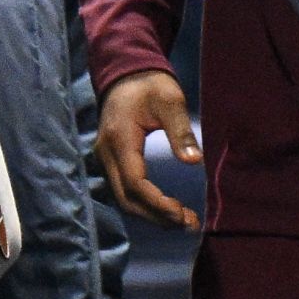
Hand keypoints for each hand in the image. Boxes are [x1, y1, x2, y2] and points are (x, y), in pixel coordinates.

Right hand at [95, 70, 202, 229]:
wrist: (126, 75)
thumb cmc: (150, 85)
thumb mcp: (170, 101)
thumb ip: (181, 130)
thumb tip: (193, 161)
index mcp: (120, 140)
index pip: (135, 183)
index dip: (157, 202)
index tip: (181, 212)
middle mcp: (106, 155)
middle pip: (126, 199)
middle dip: (156, 216)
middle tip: (188, 224)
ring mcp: (106, 160)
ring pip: (124, 200)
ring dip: (151, 215)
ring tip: (183, 221)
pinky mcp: (111, 162)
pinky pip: (124, 192)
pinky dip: (145, 206)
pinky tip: (166, 210)